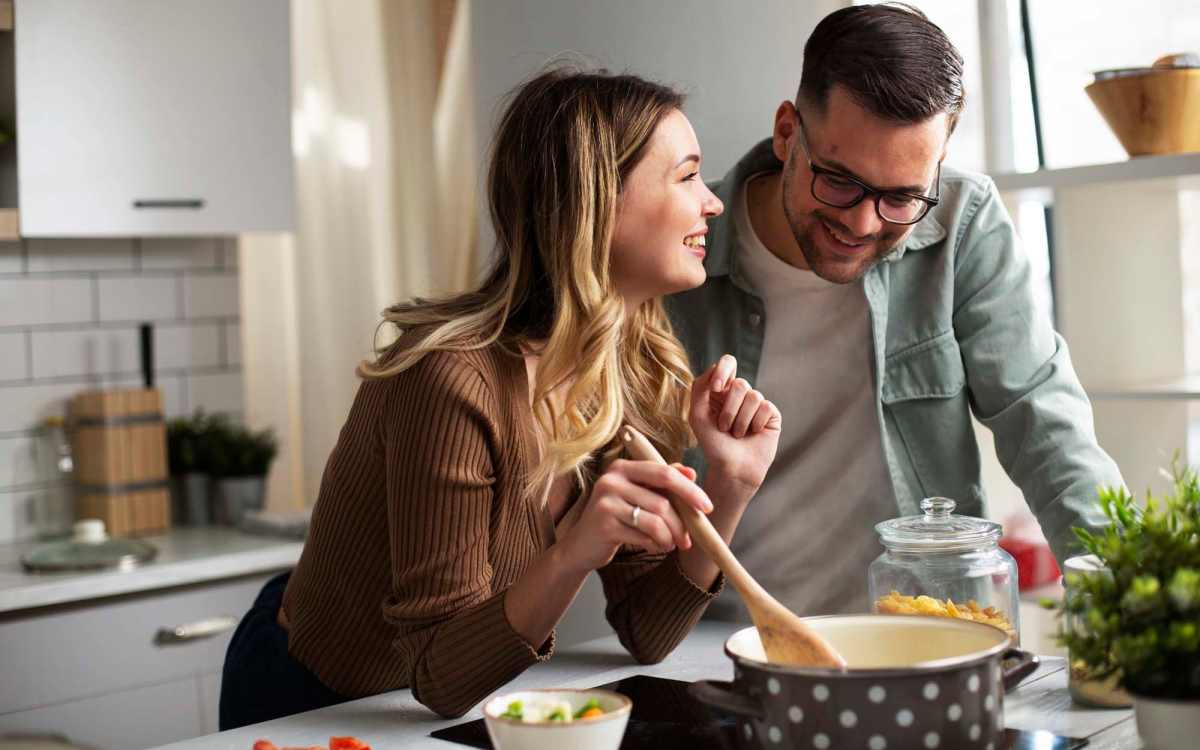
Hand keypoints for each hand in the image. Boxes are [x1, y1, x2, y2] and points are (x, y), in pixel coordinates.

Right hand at [557, 459, 711, 573]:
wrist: (582, 545)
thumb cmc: (616, 517)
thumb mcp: (638, 495)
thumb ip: (662, 483)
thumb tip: (691, 473)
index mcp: (622, 467)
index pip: (664, 473)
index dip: (689, 490)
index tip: (707, 508)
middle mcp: (611, 479)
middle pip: (663, 501)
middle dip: (682, 523)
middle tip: (688, 540)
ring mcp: (606, 501)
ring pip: (656, 521)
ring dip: (669, 538)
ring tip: (668, 545)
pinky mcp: (604, 524)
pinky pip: (644, 536)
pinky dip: (655, 545)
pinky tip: (653, 547)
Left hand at [689, 354, 780, 491]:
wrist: (732, 469)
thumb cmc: (713, 444)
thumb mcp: (698, 415)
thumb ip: (700, 388)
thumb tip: (715, 367)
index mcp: (721, 390)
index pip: (728, 363)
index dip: (723, 371)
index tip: (716, 388)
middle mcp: (740, 394)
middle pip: (740, 383)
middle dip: (729, 409)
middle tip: (724, 428)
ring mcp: (757, 403)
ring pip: (753, 396)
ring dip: (740, 420)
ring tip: (737, 434)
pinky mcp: (771, 414)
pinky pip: (765, 407)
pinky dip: (755, 424)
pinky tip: (753, 434)